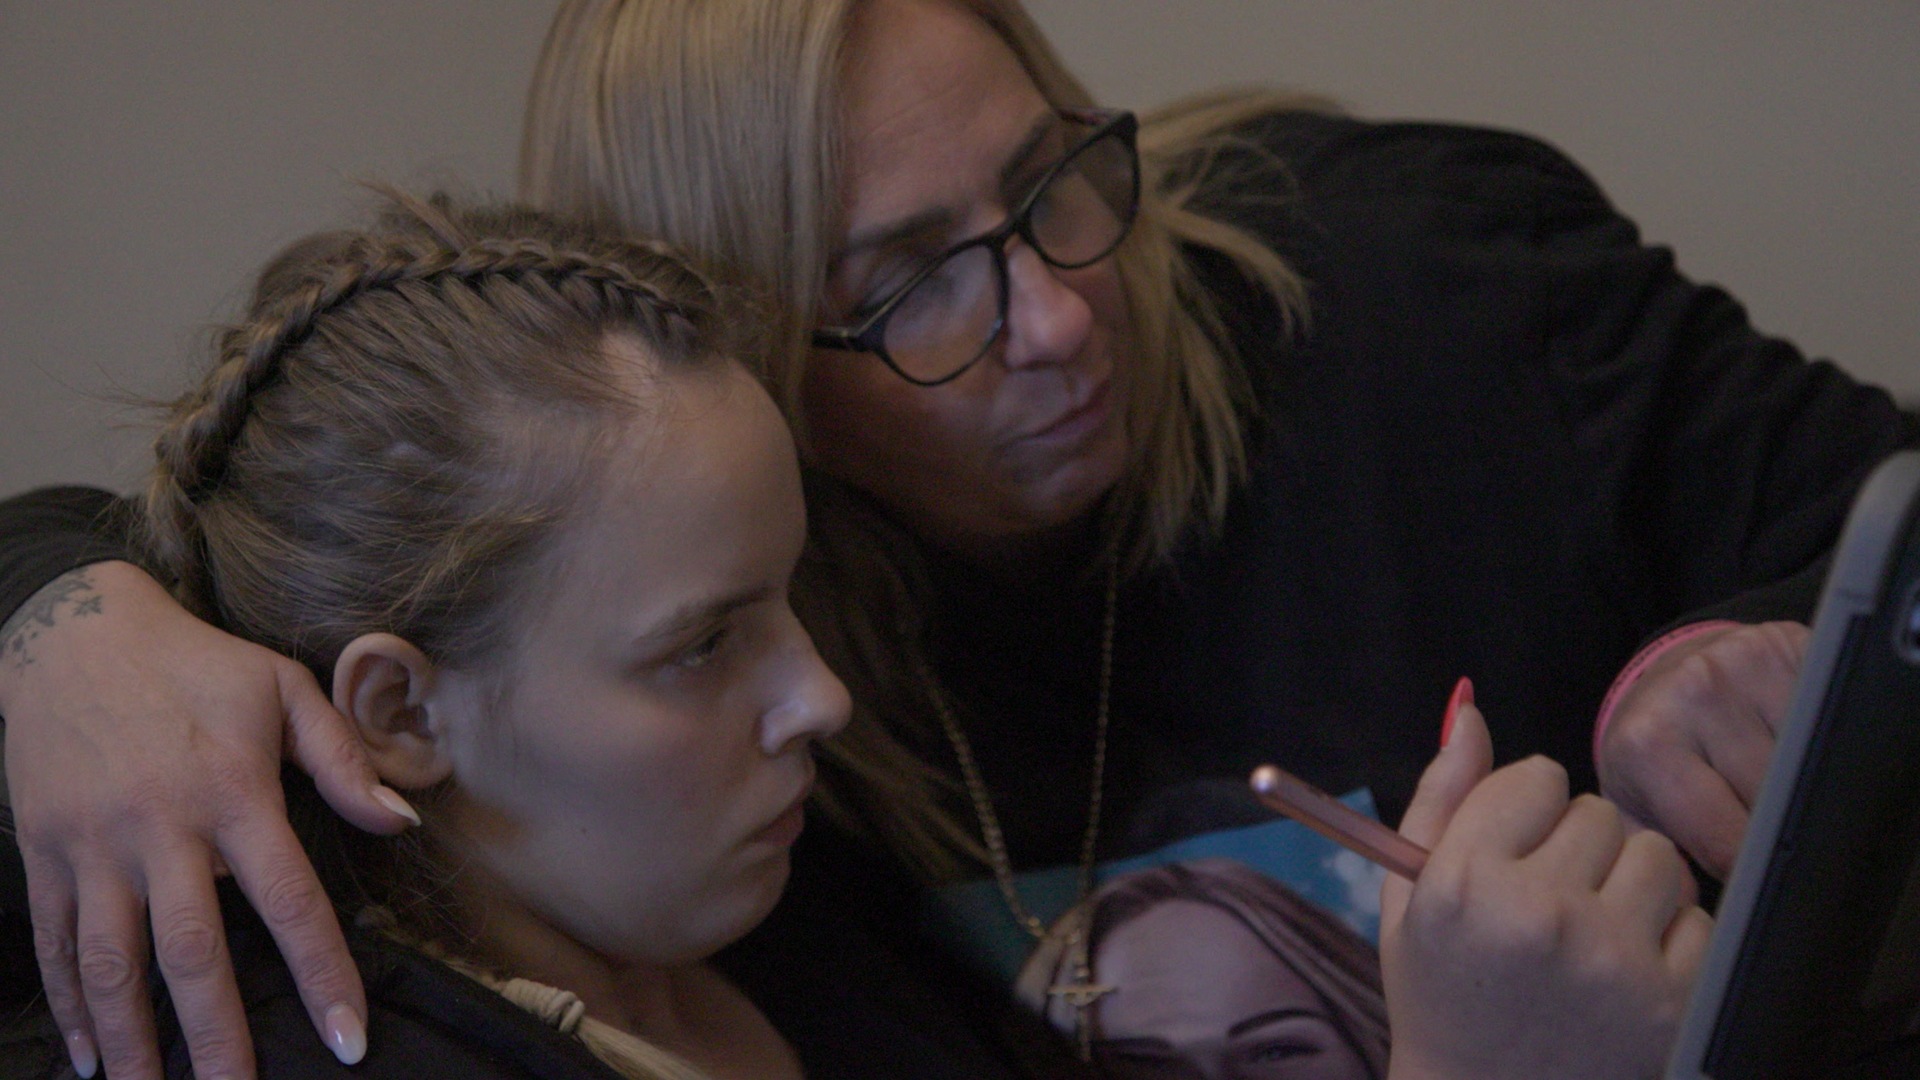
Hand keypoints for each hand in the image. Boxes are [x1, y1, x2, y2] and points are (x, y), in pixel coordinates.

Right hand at [0, 561, 416, 1079]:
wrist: (72, 630)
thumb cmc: (197, 664)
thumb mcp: (284, 690)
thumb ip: (344, 761)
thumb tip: (402, 822)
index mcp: (233, 792)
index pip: (289, 900)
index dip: (322, 976)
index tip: (348, 1039)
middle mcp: (161, 828)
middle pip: (193, 952)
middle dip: (219, 1036)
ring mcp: (94, 844)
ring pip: (113, 962)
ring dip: (136, 1038)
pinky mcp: (45, 850)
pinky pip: (57, 942)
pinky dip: (69, 1004)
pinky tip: (93, 1055)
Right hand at [1381, 701, 1712, 1079]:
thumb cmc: (1441, 995)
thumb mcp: (1410, 896)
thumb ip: (1440, 796)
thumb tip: (1469, 708)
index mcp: (1466, 882)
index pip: (1537, 777)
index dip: (1527, 810)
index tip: (1514, 851)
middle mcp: (1540, 915)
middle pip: (1599, 811)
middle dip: (1579, 846)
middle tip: (1550, 902)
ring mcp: (1611, 961)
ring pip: (1656, 854)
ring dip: (1630, 881)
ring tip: (1592, 929)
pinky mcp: (1669, 1003)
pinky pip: (1698, 919)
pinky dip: (1667, 938)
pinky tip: (1624, 969)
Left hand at [1596, 621, 1808, 878]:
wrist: (1664, 681)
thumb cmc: (1653, 755)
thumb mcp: (1635, 807)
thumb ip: (1651, 862)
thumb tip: (1683, 911)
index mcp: (1649, 743)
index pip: (1729, 838)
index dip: (1754, 873)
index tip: (1764, 889)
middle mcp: (1695, 693)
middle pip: (1778, 800)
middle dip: (1784, 832)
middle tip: (1782, 844)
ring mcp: (1746, 662)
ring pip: (1815, 760)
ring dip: (1810, 787)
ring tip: (1790, 795)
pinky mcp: (1790, 643)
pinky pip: (1833, 714)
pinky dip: (1830, 745)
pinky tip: (1809, 753)